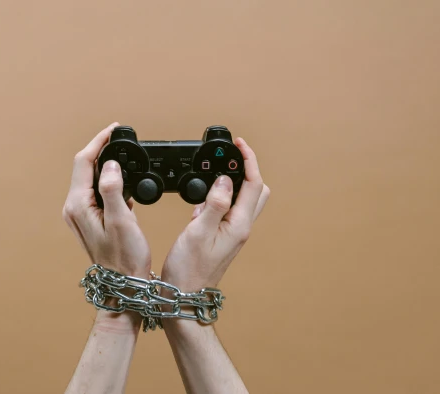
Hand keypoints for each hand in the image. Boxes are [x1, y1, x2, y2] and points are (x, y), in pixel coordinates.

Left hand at [62, 122, 151, 278]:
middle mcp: (74, 208)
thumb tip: (110, 165)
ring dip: (105, 164)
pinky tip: (123, 180)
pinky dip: (108, 180)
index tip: (114, 130)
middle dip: (101, 149)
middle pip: (84, 167)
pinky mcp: (89, 220)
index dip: (99, 142)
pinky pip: (95, 191)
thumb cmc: (124, 258)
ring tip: (123, 153)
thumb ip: (113, 190)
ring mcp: (80, 215)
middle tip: (120, 138)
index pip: (84, 161)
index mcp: (78, 205)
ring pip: (90, 178)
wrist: (124, 285)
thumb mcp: (122, 221)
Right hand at [161, 137, 269, 292]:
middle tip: (229, 156)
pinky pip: (227, 209)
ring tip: (214, 172)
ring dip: (233, 182)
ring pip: (243, 200)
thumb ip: (214, 204)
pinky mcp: (223, 237)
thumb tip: (225, 180)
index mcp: (239, 225)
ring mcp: (233, 233)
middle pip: (256, 190)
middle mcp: (240, 228)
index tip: (237, 144)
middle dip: (246, 169)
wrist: (184, 296)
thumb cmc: (189, 270)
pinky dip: (220, 196)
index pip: (253, 184)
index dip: (248, 160)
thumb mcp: (198, 232)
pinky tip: (203, 198)